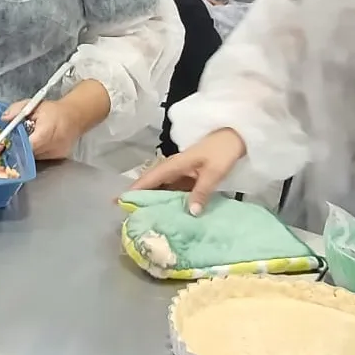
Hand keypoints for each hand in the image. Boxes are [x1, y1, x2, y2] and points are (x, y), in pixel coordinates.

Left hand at [6, 98, 83, 160]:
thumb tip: (4, 119)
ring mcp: (57, 153)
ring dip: (28, 150)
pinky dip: (36, 152)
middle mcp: (54, 144)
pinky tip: (38, 142)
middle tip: (15, 140)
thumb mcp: (33, 104)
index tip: (8, 141)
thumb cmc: (53, 110)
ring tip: (29, 138)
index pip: (29, 144)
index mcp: (47, 130)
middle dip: (20, 147)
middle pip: (30, 153)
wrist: (75, 116)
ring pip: (35, 157)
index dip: (17, 144)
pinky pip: (42, 157)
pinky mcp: (59, 157)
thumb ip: (17, 110)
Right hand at [128, 128, 247, 213]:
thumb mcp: (214, 172)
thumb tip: (190, 213)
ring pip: (161, 187)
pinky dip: (167, 199)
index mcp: (174, 164)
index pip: (149, 179)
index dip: (134, 190)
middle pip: (151, 183)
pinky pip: (173, 189)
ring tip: (142, 216)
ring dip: (152, 199)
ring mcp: (180, 172)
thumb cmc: (223, 151)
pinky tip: (166, 211)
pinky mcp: (188, 176)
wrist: (236, 138)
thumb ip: (201, 192)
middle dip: (138, 197)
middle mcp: (173, 168)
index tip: (118, 202)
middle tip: (126, 214)